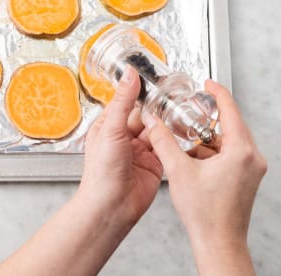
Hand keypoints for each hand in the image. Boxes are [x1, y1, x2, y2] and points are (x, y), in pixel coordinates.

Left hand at [78, 66, 163, 226]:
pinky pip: (165, 146)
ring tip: (178, 108)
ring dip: (165, 122)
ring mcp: (139, 151)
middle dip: (156, 106)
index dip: (138, 90)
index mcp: (108, 126)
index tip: (152, 77)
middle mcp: (123, 138)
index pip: (125, 101)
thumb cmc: (101, 172)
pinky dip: (172, 138)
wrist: (112, 206)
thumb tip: (129, 75)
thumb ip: (123, 101)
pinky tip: (179, 129)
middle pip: (144, 114)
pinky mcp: (154, 164)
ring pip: (156, 129)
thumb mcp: (111, 129)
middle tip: (171, 92)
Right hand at [142, 80, 266, 275]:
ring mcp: (252, 170)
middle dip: (210, 117)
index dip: (218, 93)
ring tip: (187, 142)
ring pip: (230, 142)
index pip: (231, 110)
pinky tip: (195, 161)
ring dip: (209, 139)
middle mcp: (252, 159)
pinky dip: (213, 153)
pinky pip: (231, 156)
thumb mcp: (178, 170)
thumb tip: (153, 123)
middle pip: (232, 125)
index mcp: (240, 151)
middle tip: (193, 109)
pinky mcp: (247, 180)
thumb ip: (163, 141)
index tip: (209, 84)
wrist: (218, 243)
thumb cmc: (206, 214)